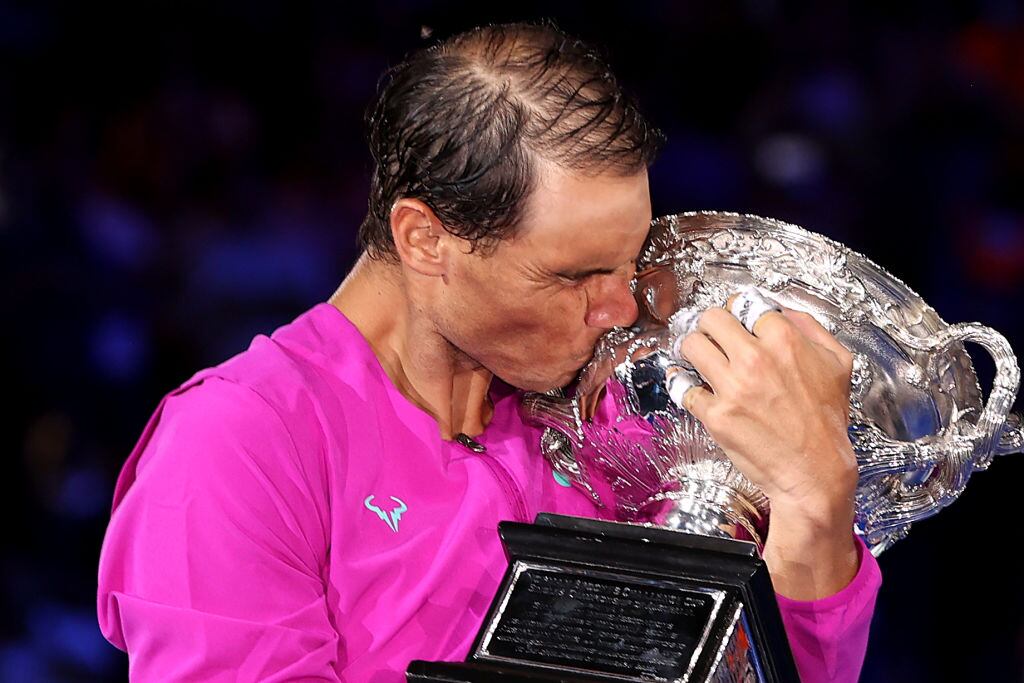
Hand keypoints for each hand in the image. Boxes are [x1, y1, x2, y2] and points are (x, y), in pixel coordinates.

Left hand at [673, 299, 857, 511]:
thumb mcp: (837, 363)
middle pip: (710, 318)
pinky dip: (682, 384)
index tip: (735, 321)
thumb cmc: (825, 421)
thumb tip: (781, 311)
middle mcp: (755, 359)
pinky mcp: (715, 415)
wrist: (814, 471)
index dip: (737, 312)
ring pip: (691, 345)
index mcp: (784, 341)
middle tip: (713, 338)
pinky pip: (682, 387)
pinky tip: (690, 384)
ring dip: (693, 349)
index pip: (743, 304)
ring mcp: (732, 388)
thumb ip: (810, 328)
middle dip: (710, 326)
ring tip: (699, 358)